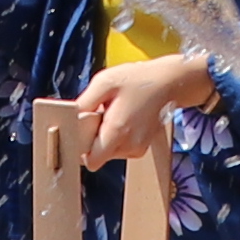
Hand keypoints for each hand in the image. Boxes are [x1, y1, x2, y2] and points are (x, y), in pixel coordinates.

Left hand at [73, 49, 219, 162]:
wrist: (170, 83)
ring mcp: (137, 149)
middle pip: (98, 155)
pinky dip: (116, 136)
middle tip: (100, 115)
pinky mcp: (141, 148)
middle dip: (93, 139)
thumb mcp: (105, 81)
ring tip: (114, 113)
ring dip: (105, 136)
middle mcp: (128, 146)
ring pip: (108, 152)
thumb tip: (69, 118)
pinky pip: (119, 148)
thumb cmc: (138, 79)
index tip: (82, 131)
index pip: (90, 161)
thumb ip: (85, 102)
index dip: (81, 148)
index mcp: (117, 132)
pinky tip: (124, 117)